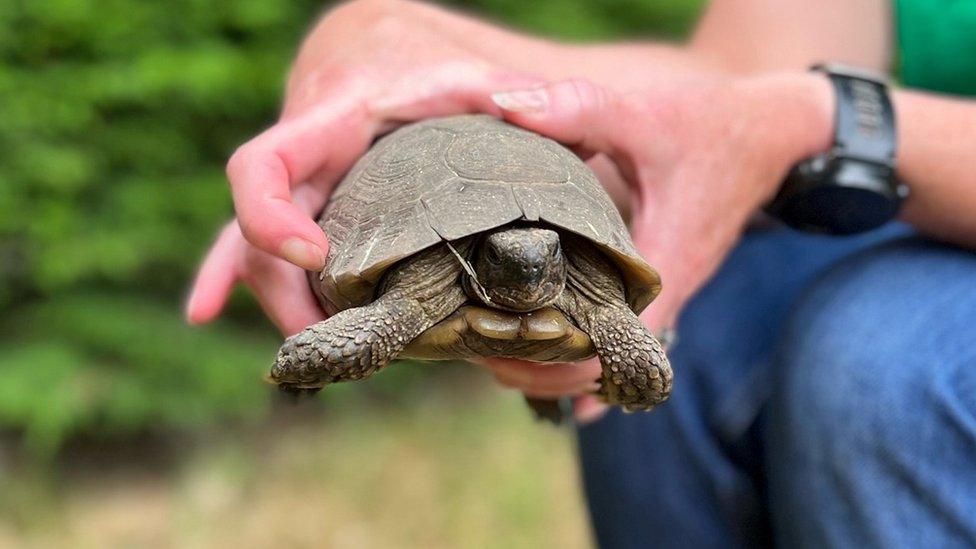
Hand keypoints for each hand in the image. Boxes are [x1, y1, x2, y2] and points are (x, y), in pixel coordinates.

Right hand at [186, 0, 547, 334]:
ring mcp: (301, 176)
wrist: (395, 43)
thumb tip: (521, 108)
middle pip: (256, 225)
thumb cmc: (441, 62)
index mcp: (333, 117)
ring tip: (308, 347)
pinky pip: (267, 235)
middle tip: (323, 339)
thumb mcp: (476, 75)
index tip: (313, 257)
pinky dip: (237, 270)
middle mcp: (303, 151)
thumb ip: (510, 91)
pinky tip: (203, 309)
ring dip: (276, 295)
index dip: (270, 216)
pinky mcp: (309, 195)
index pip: (268, 164)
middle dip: (281, 290)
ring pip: (259, 239)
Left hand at [485, 74, 833, 420]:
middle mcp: (670, 290)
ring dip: (564, 362)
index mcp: (667, 263)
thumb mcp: (644, 114)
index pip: (619, 342)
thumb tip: (509, 107)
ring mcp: (667, 289)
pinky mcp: (660, 279)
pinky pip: (620, 326)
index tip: (514, 363)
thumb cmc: (712, 126)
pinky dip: (584, 340)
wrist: (772, 131)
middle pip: (609, 362)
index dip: (567, 363)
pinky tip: (541, 345)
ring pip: (614, 351)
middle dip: (552, 372)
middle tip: (490, 363)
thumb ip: (580, 109)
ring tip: (501, 360)